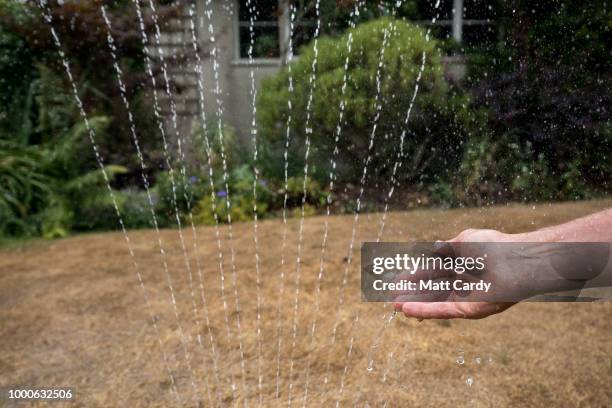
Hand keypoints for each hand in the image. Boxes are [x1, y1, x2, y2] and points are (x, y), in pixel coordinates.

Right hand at [393, 229, 516, 319]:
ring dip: (414, 304)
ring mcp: (466, 297)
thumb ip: (447, 247)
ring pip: (434, 302)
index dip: (414, 276)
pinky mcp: (470, 309)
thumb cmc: (496, 245)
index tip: (398, 280)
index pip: (432, 272)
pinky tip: (408, 310)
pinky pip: (443, 310)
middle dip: (411, 293)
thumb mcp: (465, 240)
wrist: (517, 259)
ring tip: (395, 305)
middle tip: (391, 296)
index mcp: (460, 265)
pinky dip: (426, 310)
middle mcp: (462, 283)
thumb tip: (434, 247)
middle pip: (430, 290)